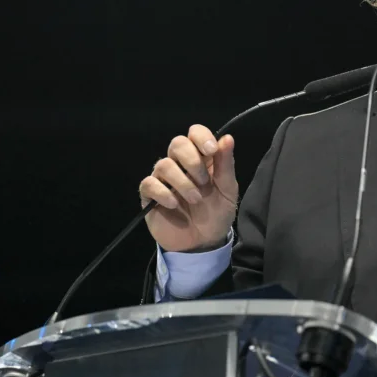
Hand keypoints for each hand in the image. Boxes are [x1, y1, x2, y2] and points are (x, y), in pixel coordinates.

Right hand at [138, 125, 238, 252]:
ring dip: (182, 182)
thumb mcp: (227, 190)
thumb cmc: (217, 214)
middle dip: (192, 160)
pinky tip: (175, 205)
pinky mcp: (150, 196)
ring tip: (196, 199)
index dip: (201, 136)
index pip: (194, 133)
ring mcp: (164, 179)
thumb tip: (227, 138)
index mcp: (201, 159)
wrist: (204, 242)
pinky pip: (149, 184)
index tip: (211, 150)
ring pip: (164, 164)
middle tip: (204, 181)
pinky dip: (163, 193)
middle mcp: (181, 165)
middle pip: (177, 143)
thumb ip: (226, 165)